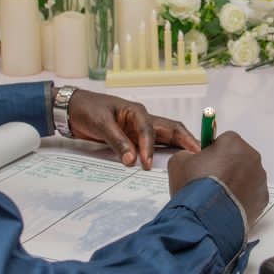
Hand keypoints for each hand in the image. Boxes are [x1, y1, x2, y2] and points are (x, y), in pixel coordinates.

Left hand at [65, 88, 199, 169]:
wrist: (73, 109)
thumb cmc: (87, 109)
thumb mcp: (101, 124)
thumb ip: (117, 141)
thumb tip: (131, 160)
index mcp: (136, 111)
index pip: (149, 130)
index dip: (150, 147)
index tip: (146, 164)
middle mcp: (143, 118)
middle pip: (171, 129)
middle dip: (186, 140)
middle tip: (200, 154)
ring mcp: (140, 128)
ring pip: (166, 136)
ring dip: (180, 146)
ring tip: (194, 159)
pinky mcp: (135, 137)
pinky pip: (155, 144)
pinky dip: (165, 151)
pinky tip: (174, 161)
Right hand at [167, 132, 268, 224]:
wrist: (206, 218)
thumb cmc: (194, 188)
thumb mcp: (178, 163)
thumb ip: (187, 155)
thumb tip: (190, 158)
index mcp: (233, 142)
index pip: (223, 141)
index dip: (212, 153)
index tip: (204, 164)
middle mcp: (251, 157)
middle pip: (238, 158)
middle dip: (227, 167)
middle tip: (210, 182)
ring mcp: (260, 179)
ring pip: (247, 177)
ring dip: (236, 183)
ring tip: (217, 197)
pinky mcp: (263, 199)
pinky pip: (252, 195)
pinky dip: (242, 199)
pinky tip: (227, 207)